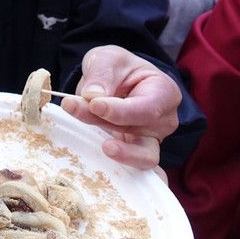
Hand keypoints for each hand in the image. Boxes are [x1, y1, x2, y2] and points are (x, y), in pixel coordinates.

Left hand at [59, 45, 180, 169]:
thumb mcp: (108, 58)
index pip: (146, 108)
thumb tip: (93, 95)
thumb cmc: (117, 68)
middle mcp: (162, 121)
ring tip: (103, 146)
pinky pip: (134, 171)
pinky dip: (127, 175)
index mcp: (163, 93)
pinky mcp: (132, 153)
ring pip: (142, 157)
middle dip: (109, 125)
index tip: (94, 104)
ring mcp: (149, 140)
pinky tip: (113, 180)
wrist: (114, 80)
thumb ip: (102, 73)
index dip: (121, 110)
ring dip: (120, 153)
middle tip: (76, 109)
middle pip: (142, 132)